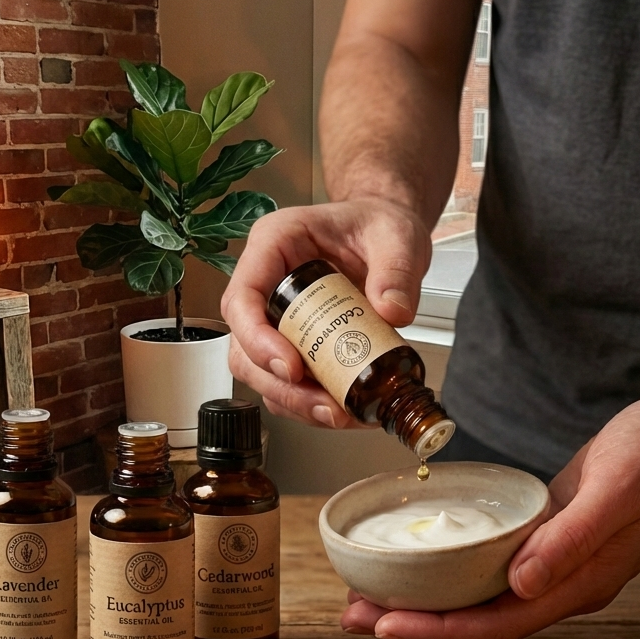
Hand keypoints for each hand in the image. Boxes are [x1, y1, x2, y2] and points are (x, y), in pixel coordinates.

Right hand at [222, 200, 430, 427]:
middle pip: (243, 345)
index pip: (242, 297)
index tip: (291, 367)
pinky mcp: (292, 341)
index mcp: (274, 243)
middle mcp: (265, 281)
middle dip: (279, 384)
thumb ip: (397, 271)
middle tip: (324, 404)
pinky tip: (342, 410)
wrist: (387, 236)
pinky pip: (286, 381)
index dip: (256, 338)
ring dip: (294, 401)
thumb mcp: (396, 236)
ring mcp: (275, 315)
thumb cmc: (378, 224)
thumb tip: (392, 312)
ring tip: (338, 413)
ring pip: (259, 371)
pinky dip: (310, 403)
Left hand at [340, 395, 639, 638]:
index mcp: (580, 584)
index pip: (498, 625)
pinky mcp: (545, 537)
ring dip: (425, 598)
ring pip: (478, 595)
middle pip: (477, 619)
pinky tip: (421, 559)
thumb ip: (572, 540)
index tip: (386, 626)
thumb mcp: (617, 489)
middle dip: (415, 622)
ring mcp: (553, 563)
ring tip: (369, 594)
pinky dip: (449, 568)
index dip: (439, 631)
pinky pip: (488, 565)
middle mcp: (562, 584)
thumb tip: (521, 586)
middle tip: (355, 615)